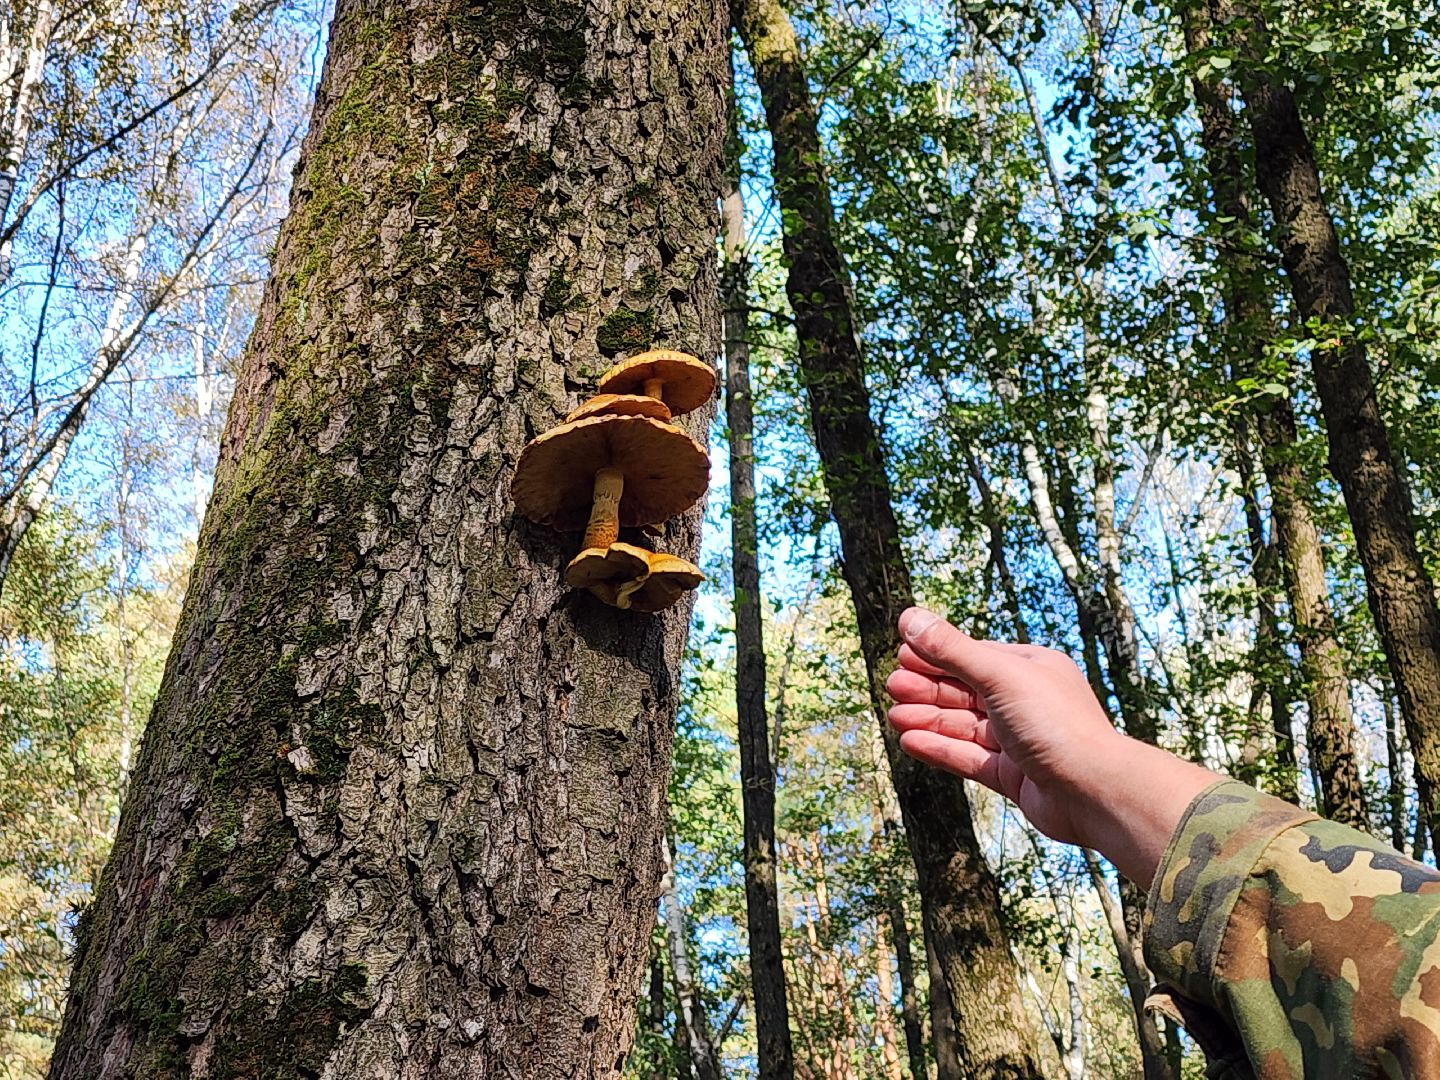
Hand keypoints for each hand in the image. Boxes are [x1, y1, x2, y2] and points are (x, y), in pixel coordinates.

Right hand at [886, 607, 1217, 886]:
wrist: (1095, 792)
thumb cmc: (1056, 725)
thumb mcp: (999, 676)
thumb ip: (952, 649)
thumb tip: (909, 617)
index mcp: (1031, 670)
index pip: (975, 657)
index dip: (937, 656)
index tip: (901, 655)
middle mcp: (1025, 702)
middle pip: (966, 691)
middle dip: (929, 688)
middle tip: (892, 686)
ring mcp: (1019, 741)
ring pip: (964, 725)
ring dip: (929, 719)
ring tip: (894, 716)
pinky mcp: (1012, 776)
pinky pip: (968, 757)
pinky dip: (940, 748)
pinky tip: (911, 741)